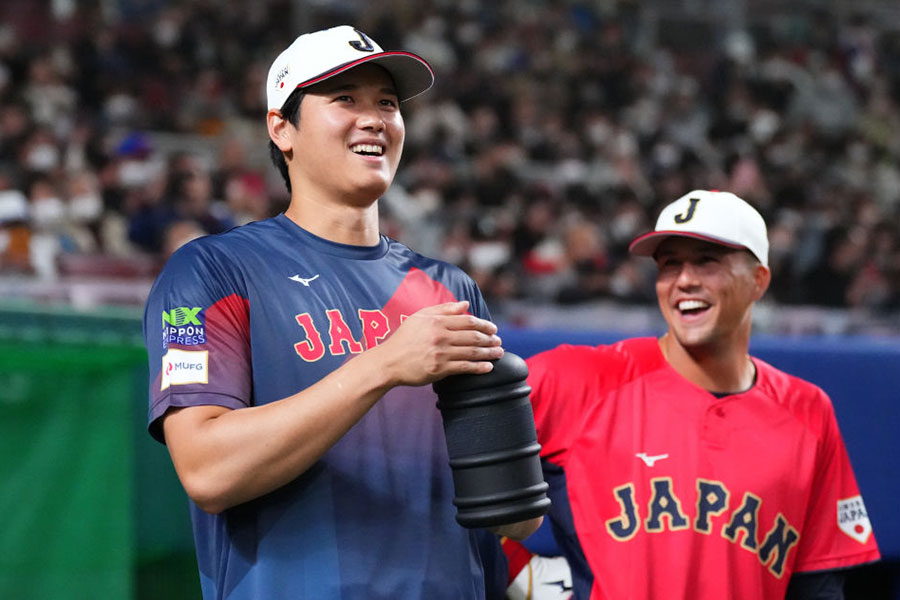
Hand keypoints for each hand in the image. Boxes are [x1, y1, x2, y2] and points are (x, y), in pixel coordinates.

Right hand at [375, 301, 502, 387]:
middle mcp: (440, 336)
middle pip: (473, 336)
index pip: (468, 321)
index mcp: (437, 322)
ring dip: (489, 352)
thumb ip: (444, 309)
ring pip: (472, 352)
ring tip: (499, 352)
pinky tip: (488, 367)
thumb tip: (465, 304)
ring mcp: (440, 353)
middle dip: (490, 339)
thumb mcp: (420, 317)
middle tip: (499, 341)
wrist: (388, 362)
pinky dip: (479, 367)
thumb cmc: (403, 338)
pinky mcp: (439, 369)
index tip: (493, 328)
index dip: (484, 324)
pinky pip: (464, 367)